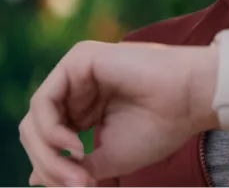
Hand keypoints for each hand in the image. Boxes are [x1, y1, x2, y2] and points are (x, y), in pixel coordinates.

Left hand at [19, 40, 217, 186]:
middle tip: (77, 183)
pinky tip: (73, 144)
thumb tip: (33, 179)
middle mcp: (80, 87)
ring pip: (36, 118)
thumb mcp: (109, 157)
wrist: (190, 99)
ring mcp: (78, 71)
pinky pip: (44, 101)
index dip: (55, 168)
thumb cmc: (160, 126)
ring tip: (76, 167)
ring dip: (49, 151)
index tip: (82, 187)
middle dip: (49, 163)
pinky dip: (50, 130)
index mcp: (89, 106)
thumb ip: (72, 166)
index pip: (51, 138)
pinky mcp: (79, 60)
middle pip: (37, 129)